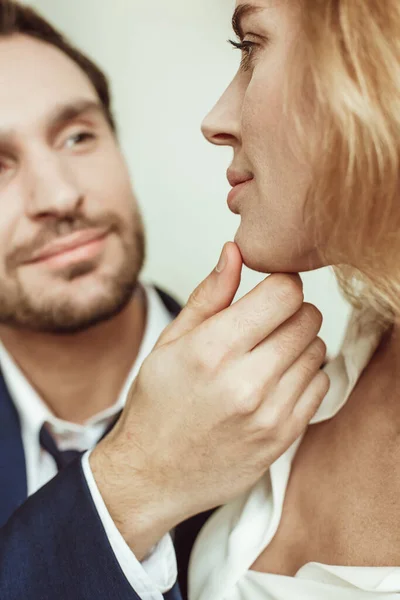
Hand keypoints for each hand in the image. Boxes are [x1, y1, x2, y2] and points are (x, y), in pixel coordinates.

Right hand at [91, 242, 328, 557]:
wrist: (153, 475)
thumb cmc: (156, 406)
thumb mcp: (170, 342)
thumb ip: (210, 295)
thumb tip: (234, 251)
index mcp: (212, 350)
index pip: (284, 293)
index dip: (280, 284)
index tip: (269, 293)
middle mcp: (245, 382)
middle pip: (307, 318)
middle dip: (290, 312)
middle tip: (266, 325)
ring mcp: (269, 414)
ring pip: (317, 350)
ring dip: (298, 345)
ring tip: (266, 356)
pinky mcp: (284, 437)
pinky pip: (320, 385)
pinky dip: (304, 376)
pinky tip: (275, 382)